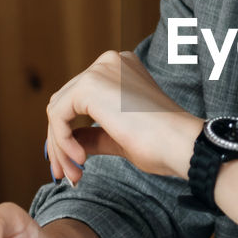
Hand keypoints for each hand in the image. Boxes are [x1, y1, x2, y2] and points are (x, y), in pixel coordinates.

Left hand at [45, 49, 201, 184]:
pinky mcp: (88, 85)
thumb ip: (93, 134)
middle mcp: (108, 63)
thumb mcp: (118, 136)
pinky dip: (62, 141)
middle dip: (61, 142)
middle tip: (67, 174)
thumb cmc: (161, 143)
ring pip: (58, 110)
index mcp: (119, 70)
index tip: (74, 164)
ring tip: (74, 174)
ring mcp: (99, 71)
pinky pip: (58, 115)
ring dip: (60, 146)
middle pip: (65, 103)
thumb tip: (69, 141)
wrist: (180, 143)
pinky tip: (81, 160)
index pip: (79, 99)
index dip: (69, 133)